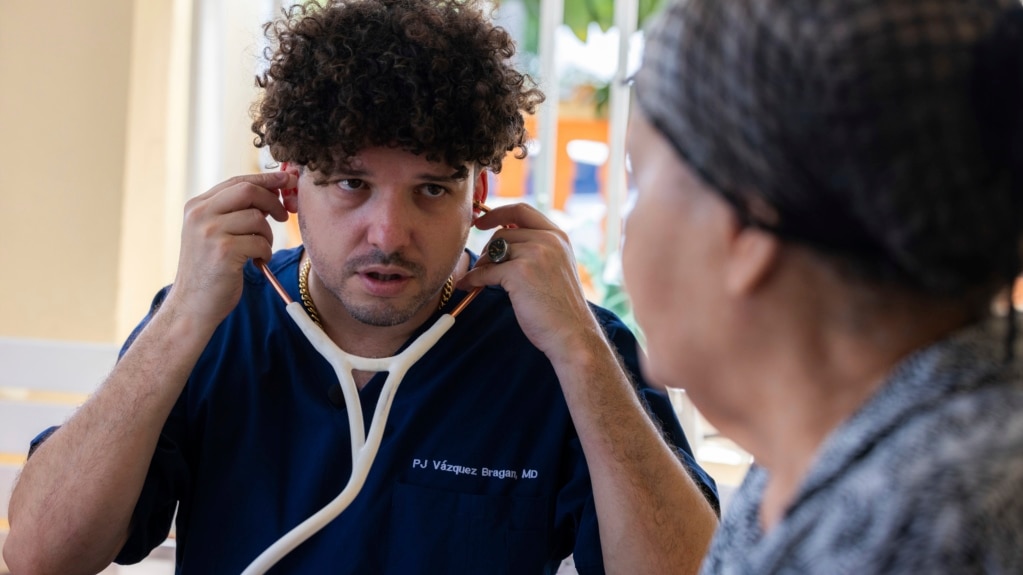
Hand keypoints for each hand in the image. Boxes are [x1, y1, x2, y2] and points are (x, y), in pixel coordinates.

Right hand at [165, 171, 295, 327]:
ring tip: (259, 250)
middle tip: (283, 215)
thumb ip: (234, 212)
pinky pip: (260, 242)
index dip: (266, 179)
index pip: (237, 181)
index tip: (287, 180)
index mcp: (197, 206)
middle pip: (249, 191)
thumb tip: (273, 191)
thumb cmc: (210, 270)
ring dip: (268, 235)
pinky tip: (256, 263)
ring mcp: (210, 231)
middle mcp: (200, 214)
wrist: (192, 305)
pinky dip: (265, 253)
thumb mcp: (214, 233)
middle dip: (273, 200)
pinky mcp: (223, 251)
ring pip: (257, 218)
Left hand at [458, 203, 606, 362]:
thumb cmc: (562, 308)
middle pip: (503, 232)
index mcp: (558, 236)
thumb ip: (538, 249)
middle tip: (482, 266)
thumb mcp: (557, 266)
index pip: (522, 210)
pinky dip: (473, 279)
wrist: (572, 334)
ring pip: (493, 250)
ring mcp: (534, 254)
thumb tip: (503, 240)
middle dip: (487, 249)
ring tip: (478, 278)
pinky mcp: (519, 273)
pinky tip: (469, 286)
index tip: (480, 221)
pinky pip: (486, 271)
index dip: (497, 213)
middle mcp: (548, 240)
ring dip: (481, 265)